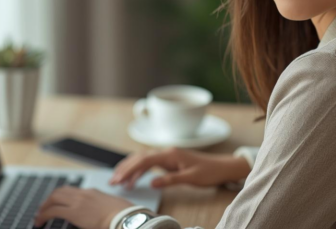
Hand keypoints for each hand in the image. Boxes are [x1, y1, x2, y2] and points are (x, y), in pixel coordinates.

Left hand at [33, 185, 133, 228]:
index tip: (55, 203)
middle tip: (43, 209)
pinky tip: (40, 221)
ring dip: (44, 206)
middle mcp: (83, 194)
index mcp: (92, 192)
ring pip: (54, 198)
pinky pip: (53, 210)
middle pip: (59, 191)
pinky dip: (44, 215)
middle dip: (49, 200)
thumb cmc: (122, 216)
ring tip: (39, 216)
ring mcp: (78, 201)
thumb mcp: (110, 208)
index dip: (60, 197)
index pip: (71, 191)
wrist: (124, 218)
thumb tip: (98, 215)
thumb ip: (101, 208)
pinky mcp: (74, 212)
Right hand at [109, 147, 251, 188]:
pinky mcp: (169, 161)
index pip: (145, 160)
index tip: (119, 179)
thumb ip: (171, 180)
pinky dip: (139, 171)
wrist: (221, 167)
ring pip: (143, 159)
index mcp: (171, 154)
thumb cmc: (208, 172)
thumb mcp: (191, 178)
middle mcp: (167, 152)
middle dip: (125, 168)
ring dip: (130, 169)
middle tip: (113, 181)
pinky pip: (150, 164)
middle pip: (140, 158)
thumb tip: (151, 182)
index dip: (130, 169)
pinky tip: (133, 180)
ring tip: (118, 181)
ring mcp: (167, 156)